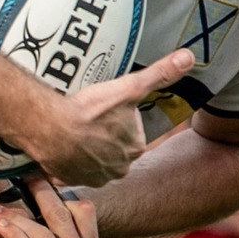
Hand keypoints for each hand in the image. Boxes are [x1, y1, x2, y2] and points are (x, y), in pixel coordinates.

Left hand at [0, 178, 102, 237]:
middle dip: (38, 194)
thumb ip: (52, 219)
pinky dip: (13, 234)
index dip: (59, 190)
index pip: (83, 208)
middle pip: (64, 217)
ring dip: (16, 217)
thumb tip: (42, 175)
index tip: (34, 175)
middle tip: (17, 179)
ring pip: (44, 234)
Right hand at [17, 52, 195, 187]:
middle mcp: (117, 169)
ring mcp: (92, 177)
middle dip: (103, 134)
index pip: (132, 132)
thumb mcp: (130, 87)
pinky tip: (61, 143)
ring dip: (85, 147)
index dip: (118, 117)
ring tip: (73, 127)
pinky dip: (67, 158)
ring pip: (93, 158)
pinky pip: (71, 168)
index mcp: (135, 149)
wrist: (50, 127)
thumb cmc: (89, 110)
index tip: (103, 107)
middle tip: (87, 116)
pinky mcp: (69, 180)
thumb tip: (188, 58)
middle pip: (113, 147)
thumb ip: (160, 74)